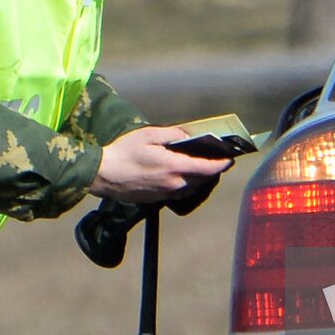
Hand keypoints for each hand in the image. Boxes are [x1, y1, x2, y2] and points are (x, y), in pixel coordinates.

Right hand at [89, 125, 232, 203]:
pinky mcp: (156, 199)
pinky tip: (181, 176)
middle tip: (216, 160)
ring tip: (201, 167)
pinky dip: (186, 185)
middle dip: (211, 170)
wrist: (103, 175)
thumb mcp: (148, 135)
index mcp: (174, 167)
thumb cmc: (124, 152)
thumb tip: (186, 136)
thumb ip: (172, 134)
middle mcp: (173, 184)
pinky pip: (178, 193)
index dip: (221, 164)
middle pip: (201, 179)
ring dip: (198, 179)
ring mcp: (165, 193)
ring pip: (190, 188)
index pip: (206, 168)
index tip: (230, 159)